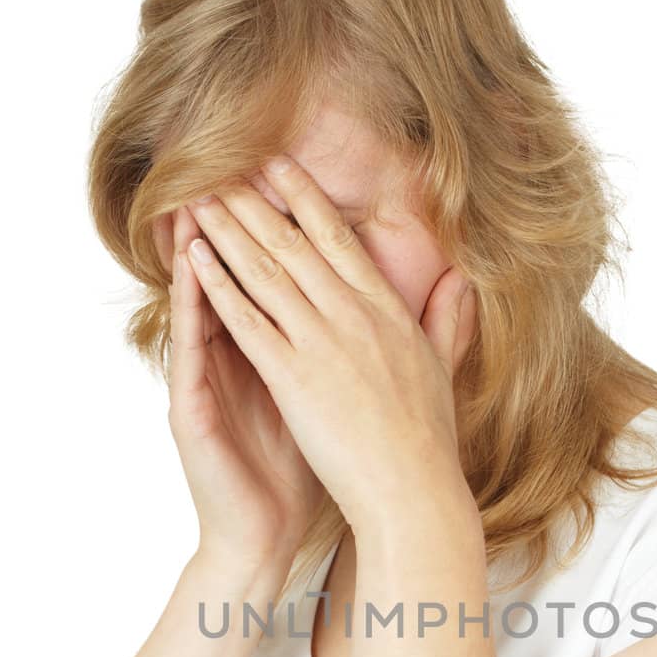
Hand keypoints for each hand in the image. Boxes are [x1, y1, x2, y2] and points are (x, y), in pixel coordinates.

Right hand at [156, 203, 324, 574]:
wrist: (266, 536)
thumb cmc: (299, 473)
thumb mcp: (329, 404)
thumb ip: (342, 358)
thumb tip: (371, 320)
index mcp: (271, 355)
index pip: (274, 283)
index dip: (281, 236)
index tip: (291, 182)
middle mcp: (234, 361)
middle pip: (234, 279)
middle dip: (236, 226)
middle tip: (236, 166)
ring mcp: (207, 382)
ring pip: (203, 301)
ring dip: (201, 248)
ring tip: (202, 193)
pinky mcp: (191, 409)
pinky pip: (190, 349)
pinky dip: (191, 307)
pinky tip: (189, 270)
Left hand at [180, 156, 478, 535]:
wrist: (412, 493)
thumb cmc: (428, 443)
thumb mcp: (444, 369)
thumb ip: (449, 320)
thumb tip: (464, 280)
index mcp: (387, 312)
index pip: (339, 241)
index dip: (304, 199)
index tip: (278, 165)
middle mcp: (354, 316)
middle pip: (295, 244)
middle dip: (255, 200)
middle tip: (222, 164)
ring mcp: (323, 343)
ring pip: (265, 271)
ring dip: (228, 229)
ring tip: (198, 196)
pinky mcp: (294, 377)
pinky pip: (247, 320)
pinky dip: (217, 285)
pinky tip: (193, 259)